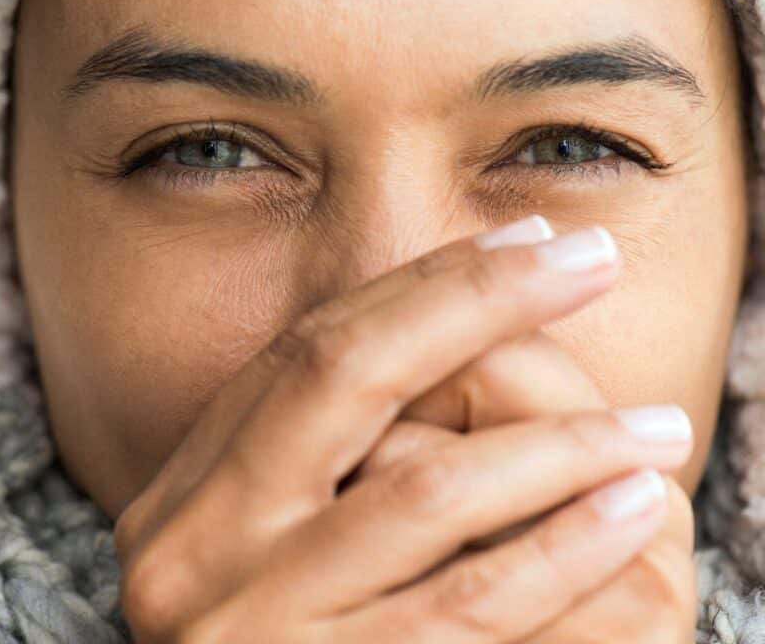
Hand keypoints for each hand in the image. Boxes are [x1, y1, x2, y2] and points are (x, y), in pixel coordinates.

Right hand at [113, 223, 687, 641]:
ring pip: (426, 488)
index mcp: (191, 492)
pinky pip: (468, 606)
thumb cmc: (286, 631)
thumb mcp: (271, 534)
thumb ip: (324, 450)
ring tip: (656, 425)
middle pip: (347, 372)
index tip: (522, 241)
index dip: (422, 284)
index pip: (312, 347)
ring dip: (561, 442)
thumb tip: (457, 324)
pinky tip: (630, 507)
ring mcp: (251, 626)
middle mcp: (198, 544)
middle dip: (480, 298)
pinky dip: (563, 547)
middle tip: (588, 258)